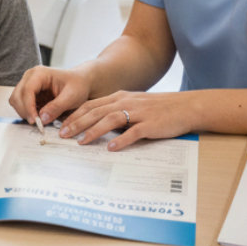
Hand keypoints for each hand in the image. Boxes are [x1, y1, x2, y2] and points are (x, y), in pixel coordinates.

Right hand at [7, 66, 91, 127]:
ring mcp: (28, 84)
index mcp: (40, 73)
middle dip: (25, 111)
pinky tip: (38, 116)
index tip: (35, 120)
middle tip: (37, 123)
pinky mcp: (29, 93)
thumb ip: (57, 107)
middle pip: (17, 95)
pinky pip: (21, 104)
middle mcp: (30, 77)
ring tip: (39, 120)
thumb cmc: (78, 85)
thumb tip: (42, 118)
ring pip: (16, 100)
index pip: (27, 90)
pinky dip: (27, 112)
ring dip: (24, 112)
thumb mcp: (72, 97)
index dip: (28, 107)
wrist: (80, 82)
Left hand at [58, 90, 197, 149]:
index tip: (61, 125)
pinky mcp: (150, 124)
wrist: (185, 107)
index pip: (91, 105)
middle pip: (96, 111)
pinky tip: (111, 148)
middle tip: (63, 135)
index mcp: (119, 97)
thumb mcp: (133, 105)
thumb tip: (97, 125)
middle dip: (77, 123)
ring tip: (81, 142)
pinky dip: (121, 140)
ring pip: (110, 120)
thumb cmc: (158, 108)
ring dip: (93, 131)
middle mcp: (126, 102)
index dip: (75, 114)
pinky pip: (133, 132)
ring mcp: (138, 113)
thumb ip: (116, 112)